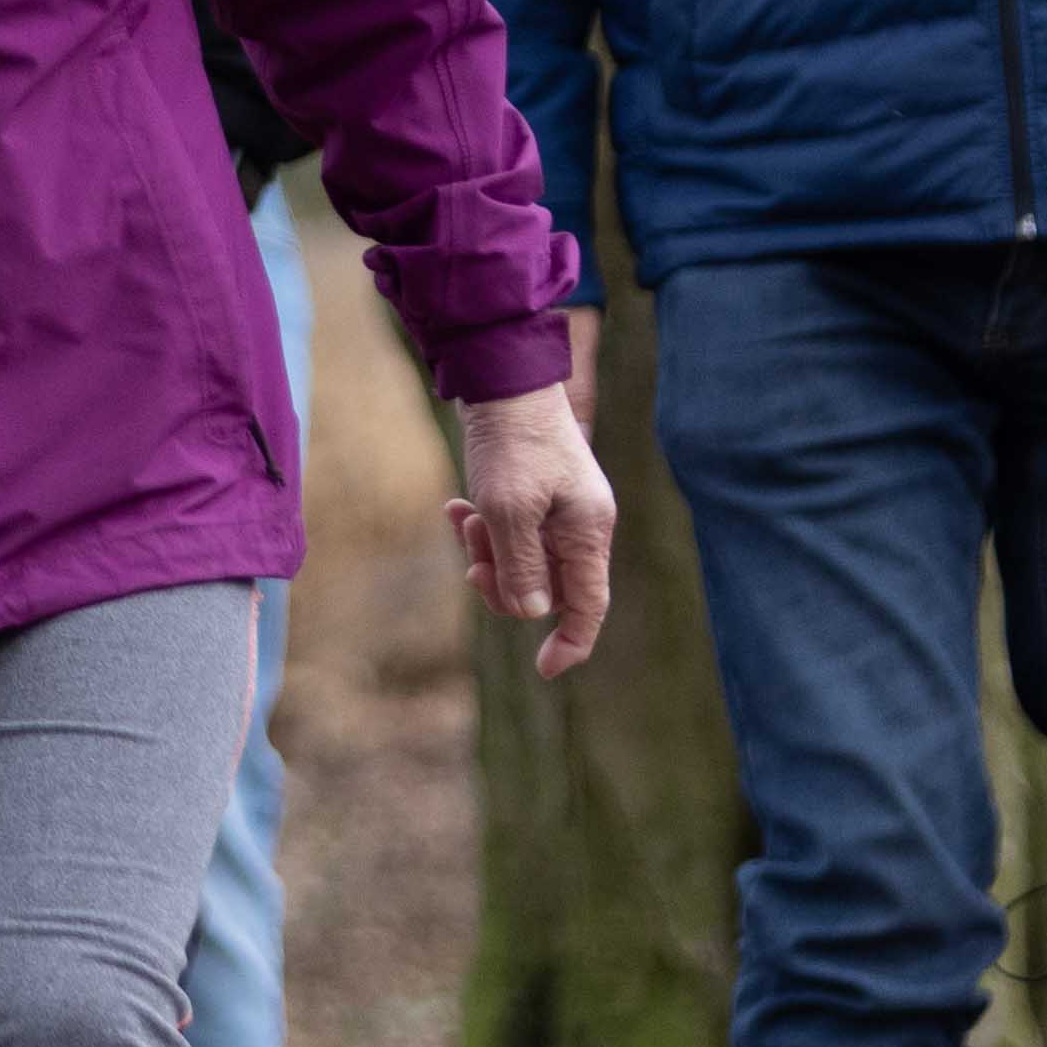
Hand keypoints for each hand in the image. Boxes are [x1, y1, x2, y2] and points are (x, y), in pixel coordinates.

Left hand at [448, 369, 619, 678]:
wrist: (502, 375)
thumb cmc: (511, 440)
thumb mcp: (509, 511)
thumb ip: (521, 567)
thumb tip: (534, 611)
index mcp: (588, 531)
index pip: (590, 606)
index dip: (572, 643)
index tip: (544, 670)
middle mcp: (580, 524)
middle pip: (547, 588)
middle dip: (505, 583)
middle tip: (473, 561)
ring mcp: (559, 508)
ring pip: (521, 560)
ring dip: (486, 550)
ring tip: (464, 516)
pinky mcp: (535, 493)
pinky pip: (508, 532)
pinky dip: (483, 527)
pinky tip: (457, 506)